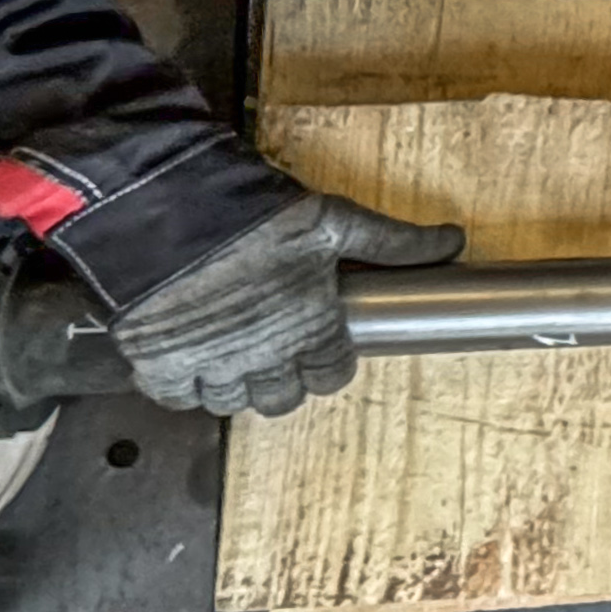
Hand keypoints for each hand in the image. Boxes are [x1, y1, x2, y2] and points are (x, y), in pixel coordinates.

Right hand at [111, 192, 465, 416]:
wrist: (171, 210)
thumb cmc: (257, 215)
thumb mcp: (336, 221)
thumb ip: (393, 243)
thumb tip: (452, 242)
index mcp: (310, 328)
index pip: (331, 376)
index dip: (328, 360)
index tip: (319, 342)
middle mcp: (263, 357)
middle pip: (282, 398)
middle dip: (284, 376)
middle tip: (276, 346)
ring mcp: (209, 365)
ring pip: (231, 401)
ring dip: (235, 381)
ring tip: (233, 350)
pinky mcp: (159, 362)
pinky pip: (177, 397)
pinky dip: (185, 384)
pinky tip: (191, 356)